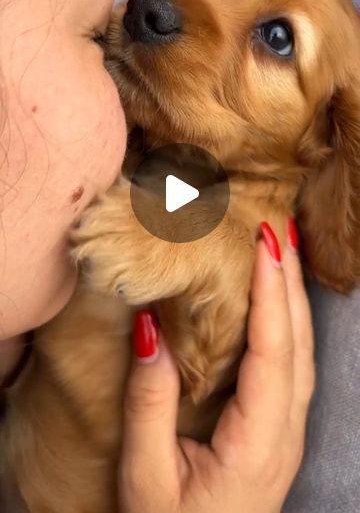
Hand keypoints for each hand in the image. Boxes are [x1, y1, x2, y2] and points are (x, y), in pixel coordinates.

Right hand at [118, 219, 314, 512]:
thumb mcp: (146, 476)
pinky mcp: (278, 428)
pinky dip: (287, 320)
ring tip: (280, 249)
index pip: (274, 352)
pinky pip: (293, 362)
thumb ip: (149, 404)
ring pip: (302, 350)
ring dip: (293, 295)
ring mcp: (287, 430)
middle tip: (277, 227)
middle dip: (291, 279)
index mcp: (258, 442)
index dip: (272, 292)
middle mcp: (285, 431)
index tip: (265, 242)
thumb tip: (149, 329)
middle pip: (299, 342)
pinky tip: (276, 300)